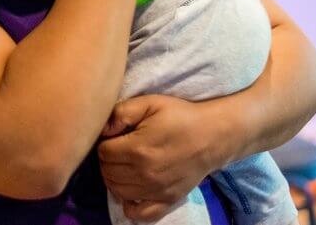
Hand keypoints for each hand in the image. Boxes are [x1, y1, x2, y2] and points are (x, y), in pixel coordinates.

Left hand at [97, 95, 225, 220]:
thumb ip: (121, 112)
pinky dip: (129, 204)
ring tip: (124, 166)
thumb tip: (102, 129)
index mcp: (138, 149)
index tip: (115, 137)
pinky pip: (138, 214)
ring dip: (114, 179)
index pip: (103, 153)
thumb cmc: (180, 116)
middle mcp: (145, 174)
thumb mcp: (150, 103)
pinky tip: (132, 190)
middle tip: (118, 150)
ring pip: (117, 191)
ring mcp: (156, 191)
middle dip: (107, 160)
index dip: (105, 143)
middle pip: (107, 173)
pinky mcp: (168, 201)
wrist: (213, 136)